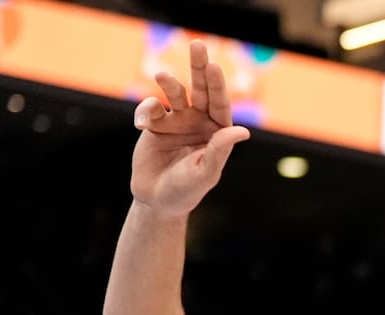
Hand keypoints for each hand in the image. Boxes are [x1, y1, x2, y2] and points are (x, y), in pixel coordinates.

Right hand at [130, 39, 250, 215]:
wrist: (157, 200)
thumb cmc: (187, 190)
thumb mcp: (206, 172)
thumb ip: (220, 150)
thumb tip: (242, 130)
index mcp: (217, 132)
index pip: (220, 104)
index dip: (217, 85)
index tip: (213, 66)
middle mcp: (199, 122)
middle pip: (201, 90)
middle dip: (199, 68)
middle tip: (197, 45)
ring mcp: (177, 120)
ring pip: (175, 93)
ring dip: (169, 83)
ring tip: (161, 76)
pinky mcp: (154, 123)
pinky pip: (150, 108)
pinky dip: (145, 111)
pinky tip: (142, 126)